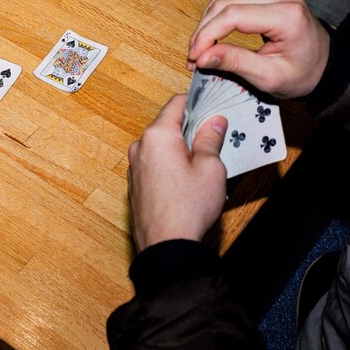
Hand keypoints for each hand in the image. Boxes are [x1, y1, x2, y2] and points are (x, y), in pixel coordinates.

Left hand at [128, 95, 226, 251]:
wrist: (166, 247)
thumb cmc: (188, 208)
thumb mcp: (210, 168)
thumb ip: (211, 139)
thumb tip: (214, 121)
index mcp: (157, 136)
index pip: (176, 104)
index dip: (196, 102)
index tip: (211, 105)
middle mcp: (140, 146)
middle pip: (168, 125)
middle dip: (190, 129)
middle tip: (214, 137)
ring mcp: (135, 166)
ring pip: (161, 146)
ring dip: (180, 148)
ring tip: (203, 164)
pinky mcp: (136, 183)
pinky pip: (154, 163)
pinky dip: (170, 164)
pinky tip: (187, 180)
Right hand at [187, 0, 330, 97]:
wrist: (328, 68)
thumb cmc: (306, 74)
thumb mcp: (271, 77)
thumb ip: (236, 63)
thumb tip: (203, 57)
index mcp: (287, 15)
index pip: (233, 16)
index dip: (207, 35)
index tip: (195, 57)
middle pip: (225, 5)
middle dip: (203, 32)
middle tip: (194, 58)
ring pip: (225, 1)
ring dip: (207, 25)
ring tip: (199, 50)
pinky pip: (233, 2)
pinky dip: (217, 19)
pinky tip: (210, 38)